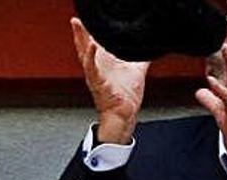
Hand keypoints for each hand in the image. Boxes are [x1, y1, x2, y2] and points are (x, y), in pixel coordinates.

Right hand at [71, 17, 149, 144]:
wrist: (125, 114)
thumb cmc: (126, 96)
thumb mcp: (136, 71)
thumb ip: (141, 59)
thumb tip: (150, 50)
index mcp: (104, 64)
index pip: (94, 43)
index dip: (90, 31)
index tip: (87, 18)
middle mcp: (97, 68)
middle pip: (84, 46)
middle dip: (79, 32)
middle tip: (76, 19)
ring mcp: (96, 75)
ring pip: (84, 54)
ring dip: (80, 39)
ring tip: (77, 25)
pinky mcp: (98, 84)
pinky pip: (92, 69)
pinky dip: (91, 57)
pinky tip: (91, 46)